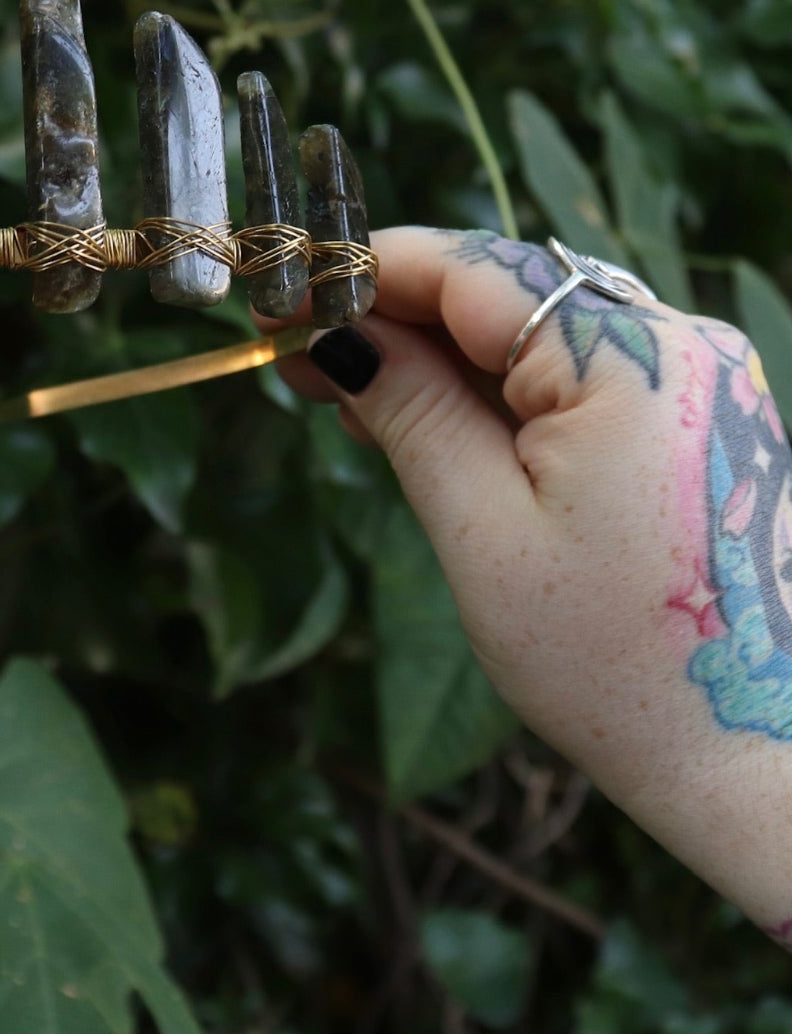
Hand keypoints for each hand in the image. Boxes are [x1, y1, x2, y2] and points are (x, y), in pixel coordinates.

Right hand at [277, 227, 791, 941]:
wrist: (755, 762)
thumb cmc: (615, 663)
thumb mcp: (483, 533)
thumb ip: (410, 413)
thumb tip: (336, 337)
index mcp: (633, 361)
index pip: (473, 271)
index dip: (368, 275)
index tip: (288, 298)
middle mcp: (681, 344)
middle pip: (506, 294)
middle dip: (398, 319)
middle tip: (304, 364)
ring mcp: (697, 379)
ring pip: (537, 332)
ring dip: (442, 357)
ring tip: (358, 406)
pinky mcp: (696, 418)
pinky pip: (577, 373)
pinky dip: (499, 390)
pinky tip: (435, 424)